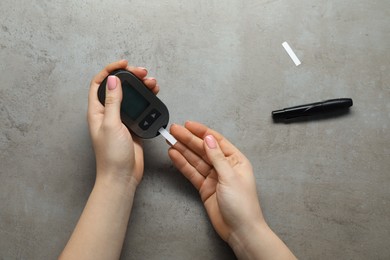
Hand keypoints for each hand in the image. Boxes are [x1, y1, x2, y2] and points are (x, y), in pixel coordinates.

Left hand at [88, 60, 158, 185]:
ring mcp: (121, 119)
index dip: (110, 70)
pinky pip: (140, 108)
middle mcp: (108, 113)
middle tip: (143, 73)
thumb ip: (113, 102)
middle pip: (118, 87)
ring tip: (153, 83)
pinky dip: (148, 100)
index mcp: (98, 111)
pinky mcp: (133, 125)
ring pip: (132, 96)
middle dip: (131, 76)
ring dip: (142, 87)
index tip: (124, 64)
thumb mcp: (111, 125)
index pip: (99, 83)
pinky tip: (154, 96)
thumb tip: (112, 79)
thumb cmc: (112, 155)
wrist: (123, 176)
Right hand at [168, 121, 264, 240]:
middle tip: (174, 130)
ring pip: (195, 160)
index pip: (216, 141)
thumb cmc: (243, 205)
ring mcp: (213, 177)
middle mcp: (224, 167)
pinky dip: (182, 164)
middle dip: (188, 139)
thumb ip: (217, 157)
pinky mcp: (205, 188)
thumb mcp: (230, 176)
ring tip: (170, 140)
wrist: (240, 230)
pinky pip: (192, 173)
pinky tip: (174, 155)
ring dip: (183, 150)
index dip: (201, 131)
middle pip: (203, 149)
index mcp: (236, 160)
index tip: (188, 125)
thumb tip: (208, 139)